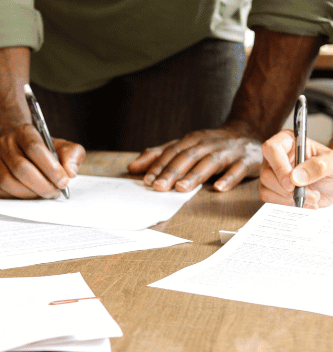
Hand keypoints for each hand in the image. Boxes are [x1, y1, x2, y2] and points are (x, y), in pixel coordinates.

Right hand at [0, 123, 83, 198]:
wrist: (15, 148)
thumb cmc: (41, 151)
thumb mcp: (61, 146)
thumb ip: (72, 155)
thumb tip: (70, 171)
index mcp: (23, 132)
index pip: (35, 149)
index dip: (51, 168)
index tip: (64, 181)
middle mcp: (3, 143)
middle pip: (20, 168)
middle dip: (41, 185)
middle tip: (54, 193)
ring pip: (6, 181)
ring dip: (27, 193)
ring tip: (42, 195)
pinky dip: (11, 197)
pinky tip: (25, 196)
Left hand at [127, 125, 261, 191]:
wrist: (249, 132)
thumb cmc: (210, 144)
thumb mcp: (185, 146)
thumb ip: (159, 156)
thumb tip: (133, 168)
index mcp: (192, 140)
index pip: (172, 152)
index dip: (159, 166)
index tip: (147, 181)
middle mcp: (209, 144)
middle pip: (188, 157)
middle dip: (172, 172)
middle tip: (159, 187)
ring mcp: (229, 151)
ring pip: (210, 162)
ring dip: (195, 175)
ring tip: (182, 188)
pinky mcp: (246, 160)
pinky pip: (238, 169)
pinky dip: (228, 179)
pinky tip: (218, 188)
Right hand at [259, 130, 332, 207]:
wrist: (332, 186)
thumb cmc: (331, 169)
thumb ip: (320, 166)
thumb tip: (296, 176)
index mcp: (289, 142)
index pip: (272, 149)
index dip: (280, 167)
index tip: (292, 182)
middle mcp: (276, 156)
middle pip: (266, 173)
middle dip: (288, 189)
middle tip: (309, 192)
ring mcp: (271, 173)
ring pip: (265, 187)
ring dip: (290, 198)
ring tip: (311, 196)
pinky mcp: (271, 188)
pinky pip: (268, 198)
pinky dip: (287, 204)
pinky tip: (302, 200)